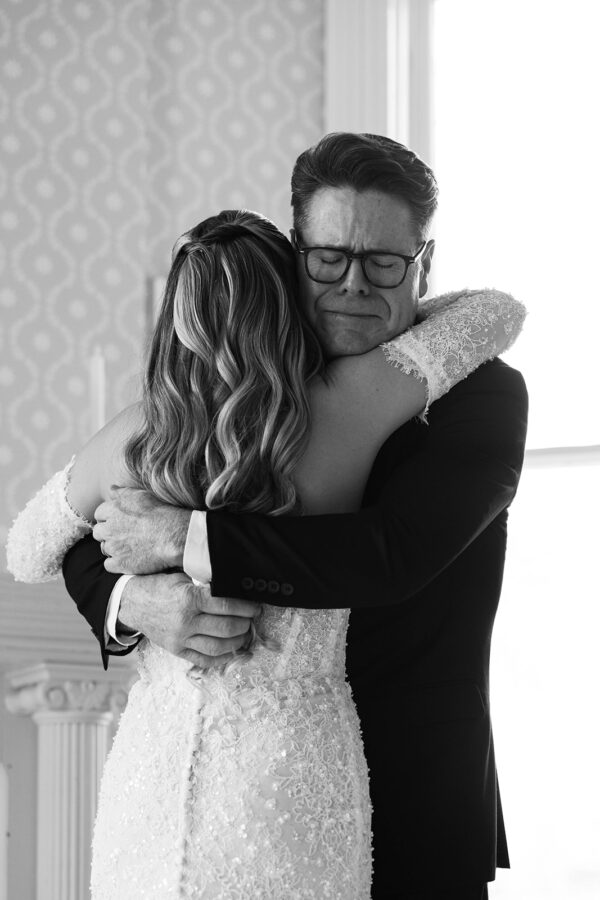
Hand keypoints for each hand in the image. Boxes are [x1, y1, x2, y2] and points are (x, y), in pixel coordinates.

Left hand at [93, 486, 191, 573]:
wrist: (173, 535)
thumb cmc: (161, 514)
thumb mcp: (141, 496)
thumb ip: (123, 492)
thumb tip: (112, 489)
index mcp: (113, 510)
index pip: (99, 514)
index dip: (108, 518)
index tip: (119, 522)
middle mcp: (109, 528)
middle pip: (98, 532)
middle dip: (108, 533)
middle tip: (124, 535)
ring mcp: (113, 547)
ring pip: (104, 548)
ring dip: (113, 548)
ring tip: (130, 546)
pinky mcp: (120, 563)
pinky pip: (109, 564)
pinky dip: (117, 563)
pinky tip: (129, 558)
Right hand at [119, 572, 260, 667]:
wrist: (131, 602)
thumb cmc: (158, 585)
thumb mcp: (182, 577)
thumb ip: (205, 584)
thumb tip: (234, 586)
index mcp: (188, 599)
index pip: (225, 605)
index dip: (245, 607)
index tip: (255, 606)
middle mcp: (185, 621)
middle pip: (226, 627)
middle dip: (245, 624)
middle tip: (252, 619)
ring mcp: (180, 639)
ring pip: (217, 646)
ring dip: (237, 642)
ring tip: (245, 634)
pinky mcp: (176, 650)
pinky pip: (203, 660)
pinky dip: (221, 658)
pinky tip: (232, 651)